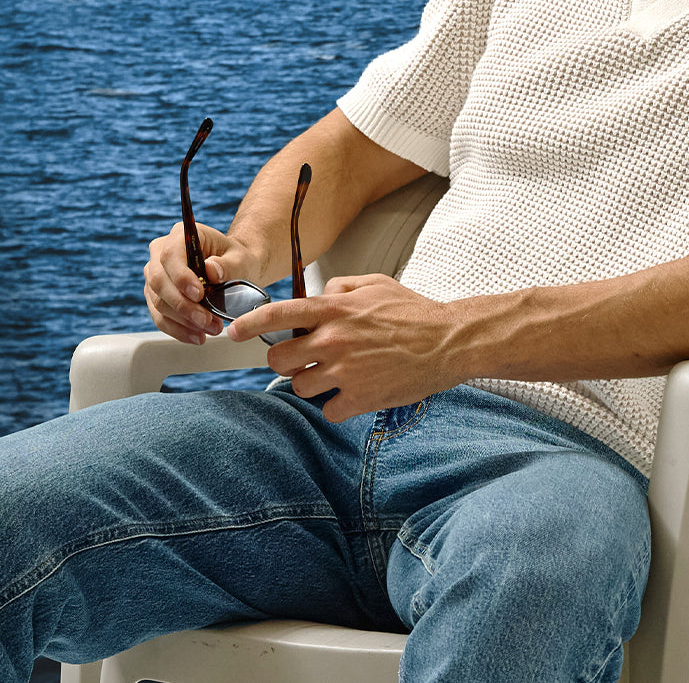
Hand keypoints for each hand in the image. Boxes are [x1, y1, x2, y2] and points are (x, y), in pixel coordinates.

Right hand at [144, 222, 262, 344]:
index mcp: (180, 235)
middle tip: (207, 321)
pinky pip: (160, 317)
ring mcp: (155, 275)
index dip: (181, 277)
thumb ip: (229, 264)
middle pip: (159, 281)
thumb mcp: (242, 259)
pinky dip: (178, 329)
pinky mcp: (156, 296)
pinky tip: (197, 336)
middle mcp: (160, 252)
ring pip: (158, 302)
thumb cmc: (237, 260)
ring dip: (184, 321)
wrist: (234, 270)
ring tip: (210, 329)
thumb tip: (211, 269)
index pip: (170, 255)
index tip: (199, 295)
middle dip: (183, 306)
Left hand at [227, 274, 463, 421]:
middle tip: (309, 359)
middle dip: (289, 360)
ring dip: (316, 384)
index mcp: (335, 309)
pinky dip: (339, 406)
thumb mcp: (377, 284)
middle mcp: (333, 339)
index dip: (249, 324)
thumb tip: (318, 294)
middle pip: (280, 359)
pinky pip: (327, 411)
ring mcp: (344, 371)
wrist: (448, 342)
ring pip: (301, 387)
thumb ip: (341, 286)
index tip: (234, 332)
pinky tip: (357, 393)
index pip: (278, 315)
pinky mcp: (358, 399)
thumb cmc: (415, 312)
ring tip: (342, 375)